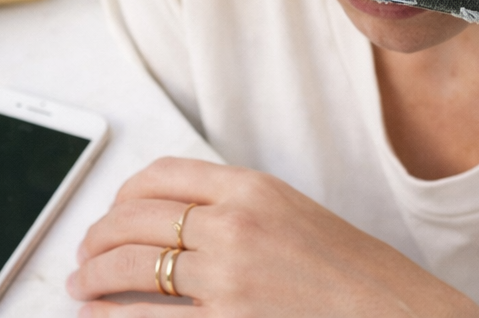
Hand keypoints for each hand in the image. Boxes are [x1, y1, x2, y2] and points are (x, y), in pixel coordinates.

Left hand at [67, 156, 478, 316]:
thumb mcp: (295, 218)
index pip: (162, 175)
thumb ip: (240, 212)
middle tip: (83, 255)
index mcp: (252, 187)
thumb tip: (181, 224)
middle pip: (137, 219)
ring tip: (80, 287)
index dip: (124, 195)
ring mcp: (227, 276)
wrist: (397, 316)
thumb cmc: (355, 276)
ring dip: (94, 277)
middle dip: (98, 238)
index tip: (112, 212)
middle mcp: (233, 223)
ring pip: (133, 268)